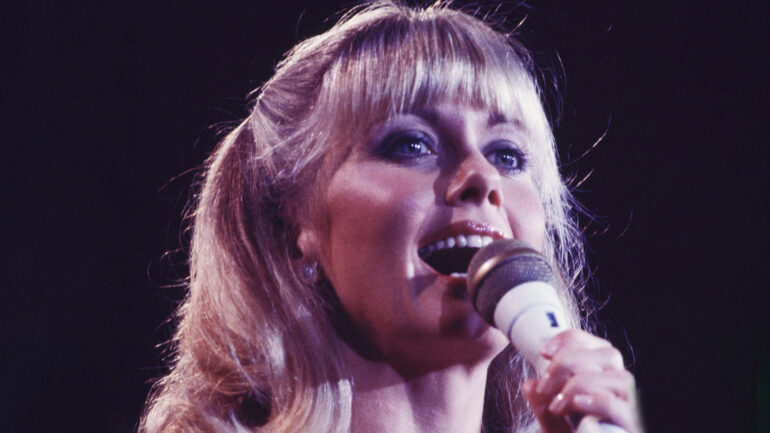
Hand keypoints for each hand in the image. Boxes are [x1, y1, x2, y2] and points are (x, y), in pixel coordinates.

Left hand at [521, 329, 642, 432]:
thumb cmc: (569, 431)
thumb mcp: (550, 418)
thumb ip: (540, 403)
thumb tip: (528, 385)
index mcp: (602, 370)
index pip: (588, 341)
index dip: (566, 340)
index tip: (543, 353)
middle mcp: (619, 382)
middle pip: (607, 354)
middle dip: (568, 364)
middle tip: (543, 388)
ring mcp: (629, 403)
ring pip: (618, 377)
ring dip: (580, 384)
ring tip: (556, 405)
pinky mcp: (630, 424)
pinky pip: (616, 405)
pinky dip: (596, 401)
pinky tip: (576, 403)